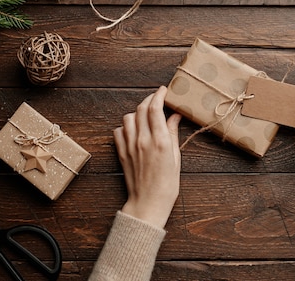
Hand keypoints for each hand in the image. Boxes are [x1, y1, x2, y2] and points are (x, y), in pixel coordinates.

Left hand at [113, 86, 181, 227]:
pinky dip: (126, 126)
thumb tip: (175, 116)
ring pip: (128, 117)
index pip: (156, 109)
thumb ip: (173, 134)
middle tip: (156, 98)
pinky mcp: (121, 153)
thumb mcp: (176, 158)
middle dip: (149, 99)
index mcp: (160, 141)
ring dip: (137, 112)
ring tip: (146, 116)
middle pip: (142, 109)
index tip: (164, 90)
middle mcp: (143, 140)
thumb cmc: (167, 185)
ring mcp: (130, 146)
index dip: (159, 95)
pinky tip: (134, 130)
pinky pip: (118, 131)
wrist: (148, 203)